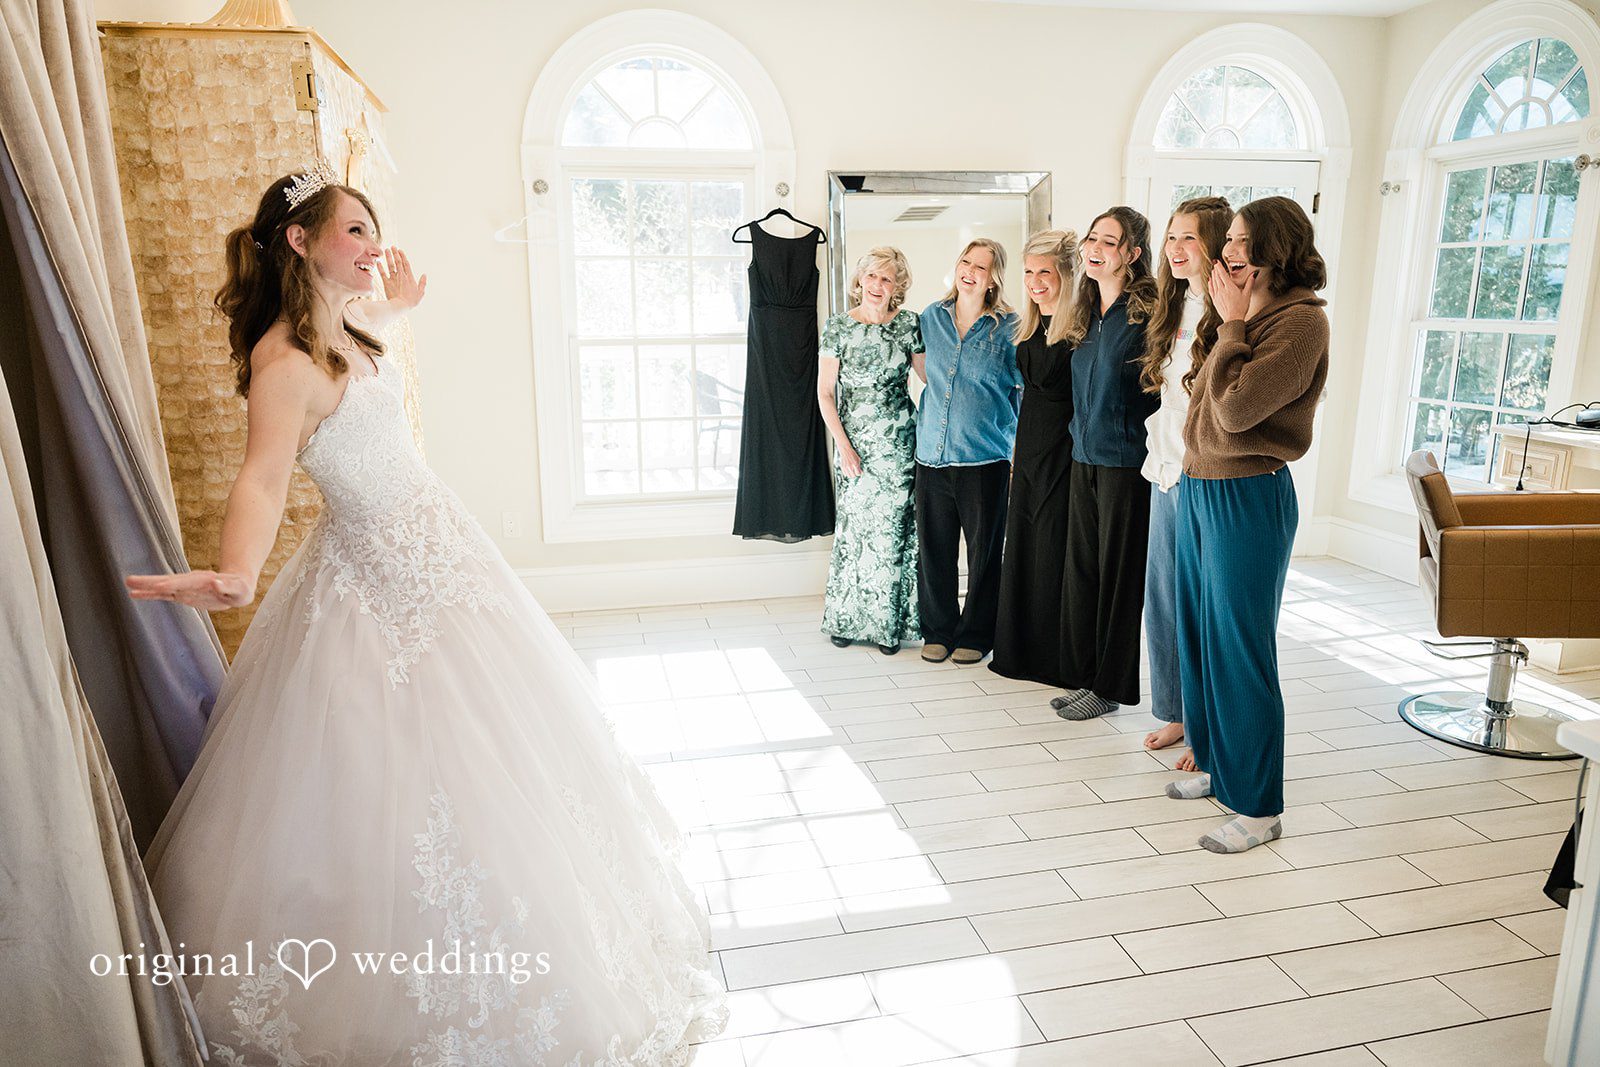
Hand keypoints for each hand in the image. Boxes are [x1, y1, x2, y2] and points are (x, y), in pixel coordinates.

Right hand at [126, 570, 254, 610]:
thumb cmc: (240, 588)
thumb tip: (216, 581)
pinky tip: (135, 594)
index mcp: (204, 581)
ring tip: (128, 586)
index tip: (159, 585)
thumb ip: (228, 586)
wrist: (237, 585)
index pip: (185, 582)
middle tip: (130, 580)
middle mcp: (191, 582)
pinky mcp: (181, 594)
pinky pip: (163, 594)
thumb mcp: (240, 589)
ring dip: (146, 587)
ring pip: (162, 587)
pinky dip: (149, 594)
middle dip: (151, 582)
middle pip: (168, 581)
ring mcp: (184, 587)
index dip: (173, 584)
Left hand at [377, 247, 426, 309]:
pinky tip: (378, 262)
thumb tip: (424, 275)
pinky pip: (382, 273)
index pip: (406, 264)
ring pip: (390, 266)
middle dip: (395, 254)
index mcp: (410, 277)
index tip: (400, 250)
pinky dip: (380, 267)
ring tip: (386, 250)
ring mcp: (393, 279)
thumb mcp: (421, 293)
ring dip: (388, 257)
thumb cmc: (411, 301)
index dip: (403, 256)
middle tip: (393, 247)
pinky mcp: (386, 283)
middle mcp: (401, 276)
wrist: (400, 306)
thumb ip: (423, 283)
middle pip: (398, 262)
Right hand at [839, 445, 862, 477]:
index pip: (858, 474)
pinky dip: (847, 473)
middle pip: (853, 476)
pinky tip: (849, 471)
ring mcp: (845, 467)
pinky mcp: (842, 467)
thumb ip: (859, 467)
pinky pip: (845, 474)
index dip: (859, 473)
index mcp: (855, 464)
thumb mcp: (858, 459)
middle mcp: (850, 466)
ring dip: (851, 475)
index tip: (860, 472)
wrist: (845, 450)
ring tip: (852, 472)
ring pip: (849, 476)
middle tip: (856, 472)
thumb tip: (861, 472)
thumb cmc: (852, 454)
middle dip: (855, 474)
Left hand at [1207, 261, 1254, 322]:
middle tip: (1215, 264)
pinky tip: (1210, 281)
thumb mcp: (1247, 294)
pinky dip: (1210, 284)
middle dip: (1216, 270)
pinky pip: (1211, 289)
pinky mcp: (1215, 300)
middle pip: (1217, 277)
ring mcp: (1217, 295)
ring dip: (1213, 276)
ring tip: (1213, 270)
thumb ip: (1249, 283)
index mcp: (1230, 287)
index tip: (1216, 261)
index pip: (1222, 274)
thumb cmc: (1241, 308)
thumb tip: (1254, 274)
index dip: (1219, 267)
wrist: (1232, 319)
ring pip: (1213, 282)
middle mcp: (1222, 290)